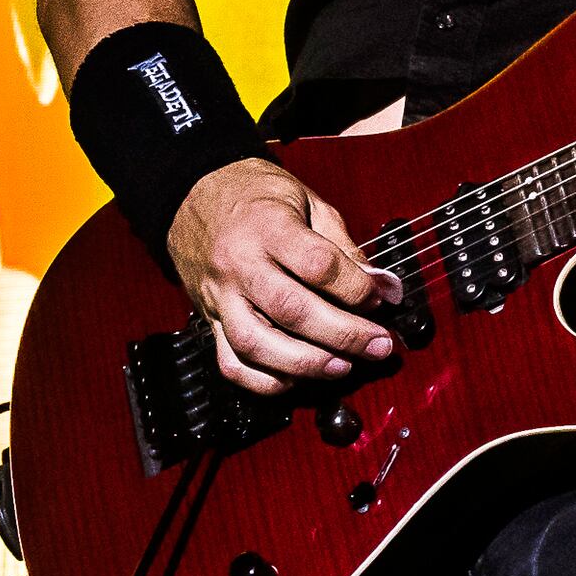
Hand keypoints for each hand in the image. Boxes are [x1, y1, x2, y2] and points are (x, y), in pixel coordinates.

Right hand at [169, 157, 398, 393]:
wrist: (194, 194)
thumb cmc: (257, 197)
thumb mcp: (307, 201)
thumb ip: (342, 246)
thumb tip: (381, 287)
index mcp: (267, 226)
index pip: (318, 265)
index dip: (356, 288)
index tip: (380, 298)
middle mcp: (239, 264)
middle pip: (291, 310)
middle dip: (344, 335)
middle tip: (379, 346)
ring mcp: (220, 296)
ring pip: (257, 344)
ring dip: (306, 364)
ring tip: (343, 367)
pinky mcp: (210, 319)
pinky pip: (232, 364)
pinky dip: (266, 381)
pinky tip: (298, 377)